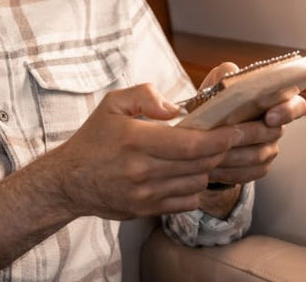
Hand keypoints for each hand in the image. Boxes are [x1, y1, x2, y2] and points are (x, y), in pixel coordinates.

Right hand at [49, 84, 242, 219]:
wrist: (68, 181)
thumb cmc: (94, 139)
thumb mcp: (113, 104)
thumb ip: (145, 95)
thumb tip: (176, 109)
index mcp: (136, 140)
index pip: (192, 143)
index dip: (222, 138)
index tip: (237, 129)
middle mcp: (143, 170)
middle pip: (201, 163)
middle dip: (224, 150)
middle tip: (236, 138)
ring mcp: (146, 194)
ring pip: (198, 183)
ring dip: (209, 167)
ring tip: (210, 153)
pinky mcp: (147, 210)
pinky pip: (187, 201)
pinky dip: (196, 187)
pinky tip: (190, 172)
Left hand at [201, 62, 305, 185]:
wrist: (201, 133)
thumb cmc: (213, 105)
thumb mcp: (216, 84)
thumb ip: (226, 74)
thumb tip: (232, 73)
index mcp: (273, 101)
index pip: (296, 105)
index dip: (288, 111)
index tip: (270, 117)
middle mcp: (275, 126)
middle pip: (274, 134)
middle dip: (250, 135)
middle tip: (228, 137)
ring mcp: (269, 148)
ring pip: (260, 155)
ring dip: (235, 155)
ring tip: (212, 153)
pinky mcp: (258, 167)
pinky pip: (251, 172)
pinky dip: (231, 171)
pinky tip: (213, 168)